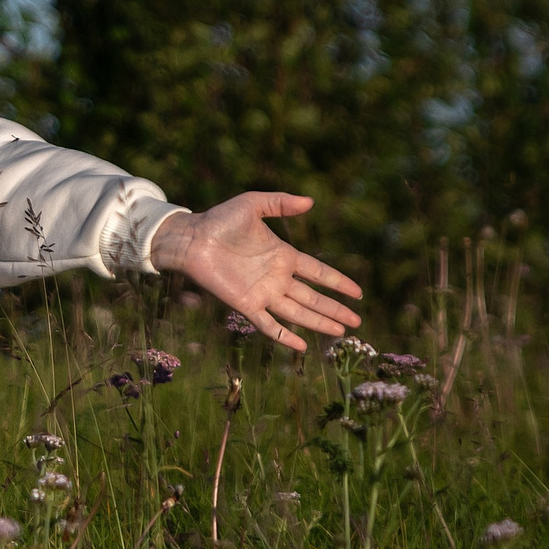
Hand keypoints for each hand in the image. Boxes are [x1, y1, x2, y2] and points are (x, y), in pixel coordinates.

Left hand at [150, 192, 363, 352]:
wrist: (190, 238)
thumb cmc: (219, 220)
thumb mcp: (252, 204)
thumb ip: (280, 202)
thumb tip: (310, 201)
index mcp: (283, 256)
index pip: (318, 272)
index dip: (338, 282)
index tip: (357, 292)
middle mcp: (277, 277)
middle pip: (313, 298)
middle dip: (335, 309)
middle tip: (357, 321)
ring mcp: (263, 293)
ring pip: (298, 313)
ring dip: (319, 322)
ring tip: (342, 331)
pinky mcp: (246, 304)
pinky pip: (269, 325)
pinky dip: (284, 336)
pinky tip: (302, 346)